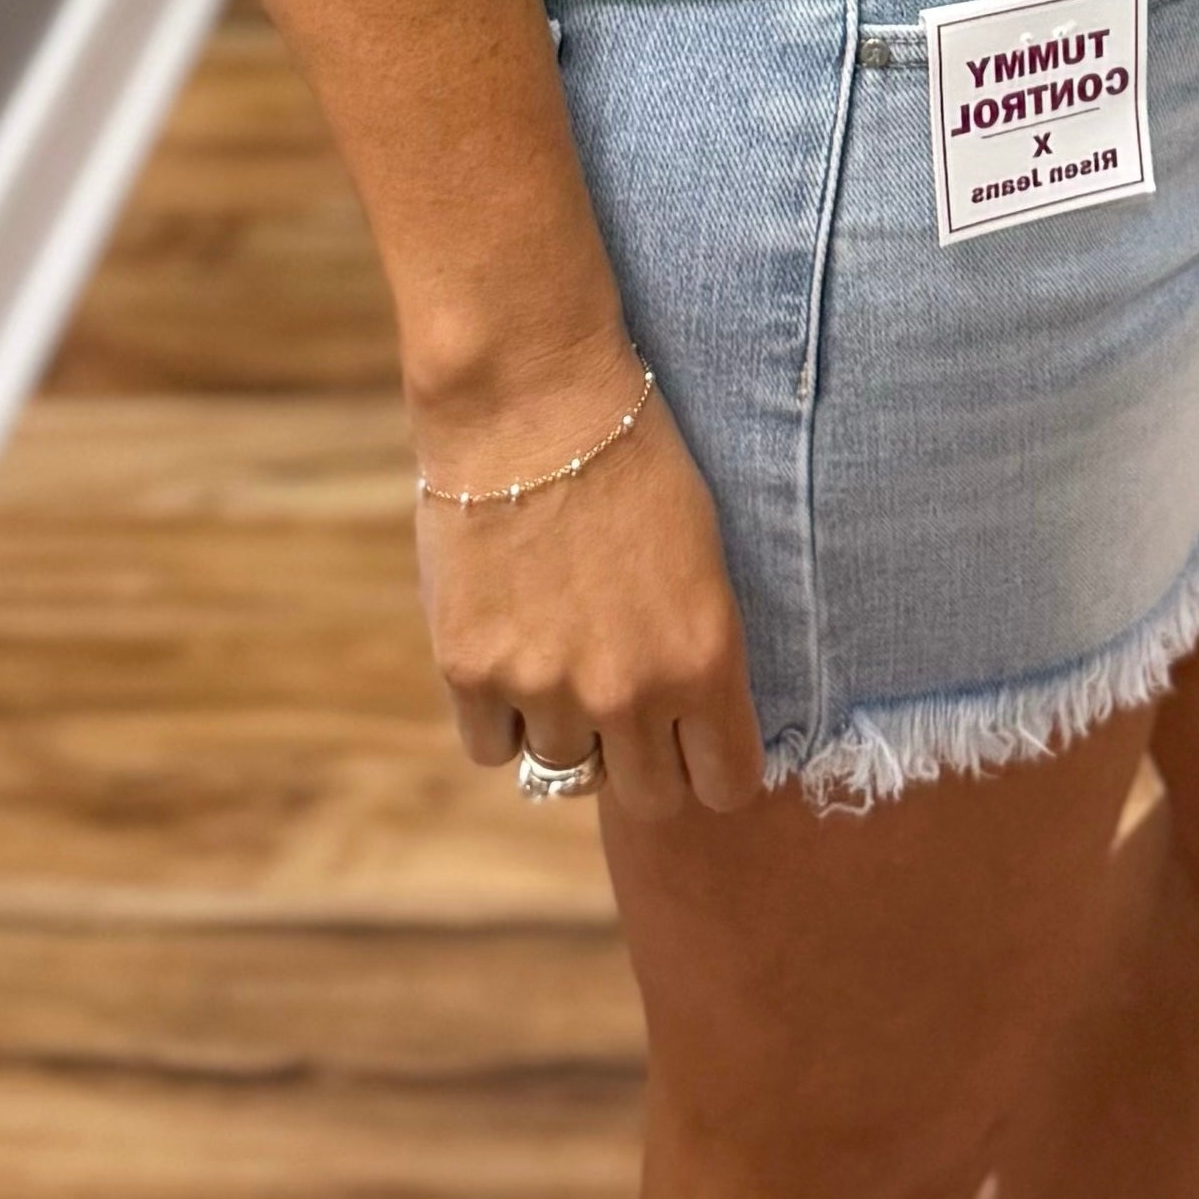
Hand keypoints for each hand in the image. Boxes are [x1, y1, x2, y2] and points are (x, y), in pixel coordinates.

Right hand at [412, 359, 768, 817]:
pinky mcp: (471, 673)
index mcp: (704, 659)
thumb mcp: (702, 556)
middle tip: (628, 707)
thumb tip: (691, 722)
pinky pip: (493, 747)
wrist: (533, 401)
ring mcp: (545, 688)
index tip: (701, 745)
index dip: (714, 767)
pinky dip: (500, 715)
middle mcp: (629, 691)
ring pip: (563, 771)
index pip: (727, 784)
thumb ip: (696, 649)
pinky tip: (510, 650)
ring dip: (566, 728)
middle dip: (643, 761)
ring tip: (561, 651)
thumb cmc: (635, 458)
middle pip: (648, 797)